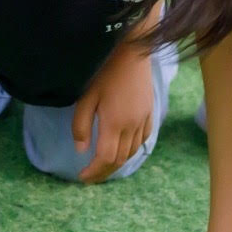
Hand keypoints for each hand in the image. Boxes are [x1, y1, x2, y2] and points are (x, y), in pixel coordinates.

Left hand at [72, 44, 157, 183]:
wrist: (133, 53)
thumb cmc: (105, 72)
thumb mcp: (87, 97)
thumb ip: (81, 125)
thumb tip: (81, 150)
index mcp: (115, 123)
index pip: (105, 158)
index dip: (94, 171)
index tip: (82, 177)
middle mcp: (132, 127)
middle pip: (119, 160)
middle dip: (104, 172)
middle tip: (91, 177)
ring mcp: (143, 121)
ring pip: (132, 152)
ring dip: (117, 164)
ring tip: (103, 167)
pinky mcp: (150, 115)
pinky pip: (142, 141)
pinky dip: (131, 151)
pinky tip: (123, 151)